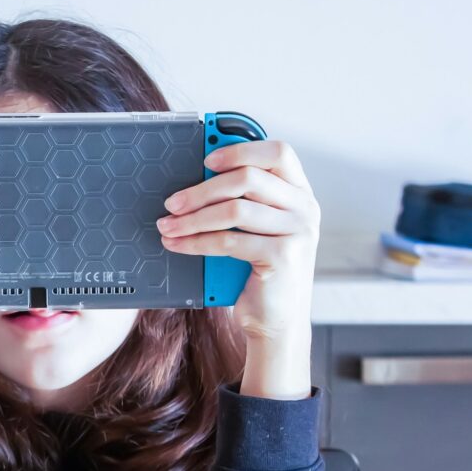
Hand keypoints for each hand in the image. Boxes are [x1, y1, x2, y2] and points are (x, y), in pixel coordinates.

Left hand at [155, 140, 319, 344]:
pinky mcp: (282, 256)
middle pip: (247, 179)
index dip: (240, 149)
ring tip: (167, 226)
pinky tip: (177, 244)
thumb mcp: (256, 231)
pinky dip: (196, 242)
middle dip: (202, 190)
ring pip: (234, 210)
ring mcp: (297, 232)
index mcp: (300, 193)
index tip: (206, 159)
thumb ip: (243, 202)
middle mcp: (305, 208)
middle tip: (172, 202)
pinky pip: (228, 241)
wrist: (276, 320)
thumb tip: (197, 180)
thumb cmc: (261, 272)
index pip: (278, 153)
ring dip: (192, 218)